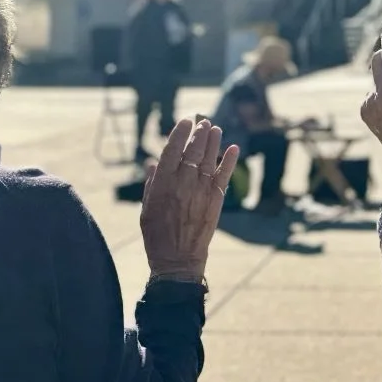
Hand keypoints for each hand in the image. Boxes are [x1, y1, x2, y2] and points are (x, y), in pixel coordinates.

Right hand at [139, 116, 237, 282]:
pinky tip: (234, 148)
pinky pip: (224, 176)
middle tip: (203, 122)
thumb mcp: (147, 208)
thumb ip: (151, 184)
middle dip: (199, 134)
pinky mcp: (215, 200)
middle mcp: (182, 183)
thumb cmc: (157, 235)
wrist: (178, 259)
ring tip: (215, 128)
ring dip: (213, 141)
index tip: (185, 121)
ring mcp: (200, 191)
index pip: (172, 150)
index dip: (180, 133)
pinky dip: (229, 160)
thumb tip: (152, 163)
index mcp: (162, 184)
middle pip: (193, 151)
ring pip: (208, 159)